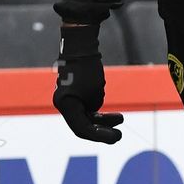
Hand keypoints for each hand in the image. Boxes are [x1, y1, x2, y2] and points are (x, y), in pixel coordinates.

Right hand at [53, 23, 123, 143]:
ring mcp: (68, 99)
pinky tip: (109, 106)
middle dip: (103, 130)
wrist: (79, 46)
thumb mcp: (96, 92)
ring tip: (120, 118)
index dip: (101, 136)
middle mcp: (63, 104)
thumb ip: (95, 109)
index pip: (83, 129)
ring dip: (103, 120)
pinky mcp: (73, 94)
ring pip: (86, 118)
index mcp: (66, 105)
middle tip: (120, 135)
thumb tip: (94, 112)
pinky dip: (98, 111)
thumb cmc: (88, 68)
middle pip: (83, 126)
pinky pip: (86, 109)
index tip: (118, 136)